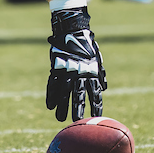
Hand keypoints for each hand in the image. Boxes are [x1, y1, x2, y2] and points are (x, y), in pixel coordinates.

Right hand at [46, 6, 105, 121]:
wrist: (72, 30)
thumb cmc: (86, 46)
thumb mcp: (96, 59)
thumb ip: (100, 74)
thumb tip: (104, 88)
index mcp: (92, 72)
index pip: (95, 92)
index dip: (96, 105)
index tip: (97, 117)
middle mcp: (80, 73)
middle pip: (79, 94)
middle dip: (78, 109)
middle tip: (77, 121)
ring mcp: (67, 70)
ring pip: (64, 92)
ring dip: (62, 106)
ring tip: (60, 119)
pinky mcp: (56, 67)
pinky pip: (53, 84)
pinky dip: (51, 95)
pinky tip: (50, 106)